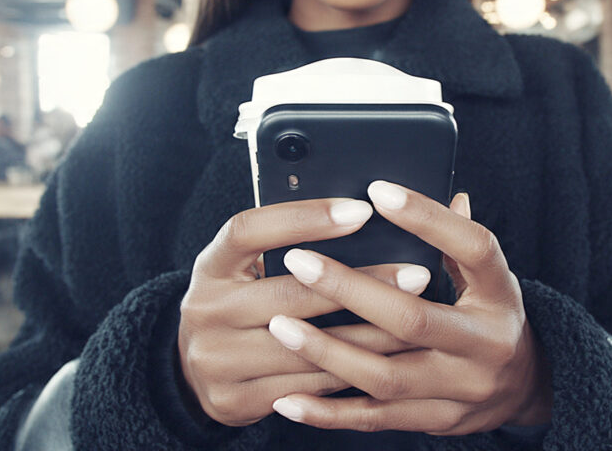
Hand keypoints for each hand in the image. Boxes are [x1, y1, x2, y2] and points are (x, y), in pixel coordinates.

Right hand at [179, 198, 432, 425]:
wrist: (194, 371)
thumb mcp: (245, 268)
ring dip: (369, 336)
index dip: (304, 218)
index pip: (250, 230)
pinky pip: (305, 386)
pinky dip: (350, 372)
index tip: (362, 211)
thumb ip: (285, 246)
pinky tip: (388, 359)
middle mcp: (206, 311)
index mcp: (210, 266)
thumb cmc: (240, 303)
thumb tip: (360, 214)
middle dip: (362, 284)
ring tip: (418, 322)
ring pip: (307, 348)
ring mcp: (216, 361)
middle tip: (418, 275)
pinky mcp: (233, 401)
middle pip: (289, 294)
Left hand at [267, 182, 551, 434]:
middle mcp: (486, 344)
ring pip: (386, 376)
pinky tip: (288, 399)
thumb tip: (451, 192)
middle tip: (298, 263)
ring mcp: (462, 390)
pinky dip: (329, 413)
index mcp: (501, 293)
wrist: (530, 388)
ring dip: (328, 352)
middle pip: (413, 319)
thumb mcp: (490, 276)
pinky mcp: (439, 422)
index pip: (471, 248)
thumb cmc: (494, 316)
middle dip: (349, 290)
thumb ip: (461, 241)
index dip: (427, 218)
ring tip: (280, 326)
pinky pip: (376, 419)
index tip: (378, 191)